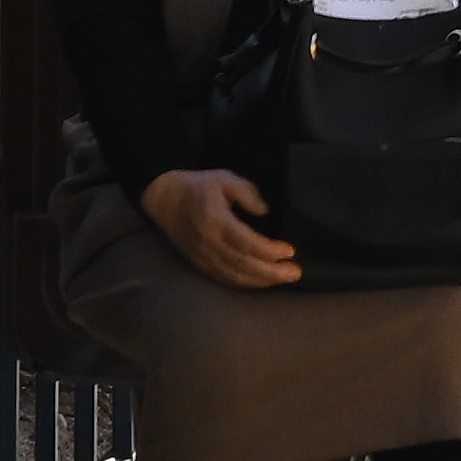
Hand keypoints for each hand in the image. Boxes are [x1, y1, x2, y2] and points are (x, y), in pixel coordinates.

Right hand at [146, 167, 301, 290]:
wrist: (165, 200)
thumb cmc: (199, 186)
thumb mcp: (224, 178)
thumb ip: (247, 192)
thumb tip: (265, 211)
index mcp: (214, 219)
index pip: (245, 242)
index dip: (268, 250)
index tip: (290, 251)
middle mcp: (207, 242)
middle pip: (242, 263)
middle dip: (271, 271)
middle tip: (295, 272)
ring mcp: (201, 256)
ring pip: (233, 275)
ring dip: (261, 280)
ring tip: (285, 278)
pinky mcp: (198, 263)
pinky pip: (223, 278)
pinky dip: (245, 282)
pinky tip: (262, 281)